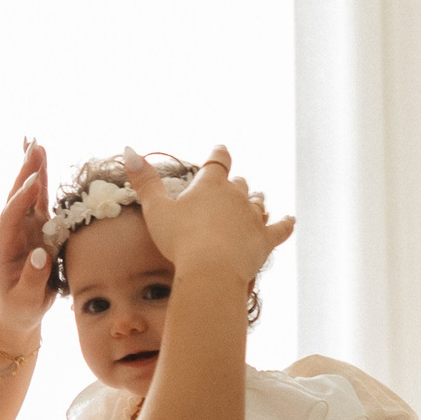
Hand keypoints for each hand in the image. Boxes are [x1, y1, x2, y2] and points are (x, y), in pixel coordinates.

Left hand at [0, 138, 52, 334]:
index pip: (10, 218)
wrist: (16, 313)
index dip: (22, 201)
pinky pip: (39, 200)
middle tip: (33, 146)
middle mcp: (11, 232)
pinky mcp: (36, 228)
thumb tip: (41, 255)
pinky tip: (41, 158)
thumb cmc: (20, 310)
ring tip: (36, 142)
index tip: (34, 183)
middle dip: (25, 172)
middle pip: (17, 197)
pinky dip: (41, 178)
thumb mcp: (26, 301)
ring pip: (29, 194)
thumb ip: (32, 280)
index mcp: (2, 247)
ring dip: (32, 168)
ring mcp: (24, 228)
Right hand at [126, 145, 292, 283]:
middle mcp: (236, 196)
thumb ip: (144, 181)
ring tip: (257, 199)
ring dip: (257, 201)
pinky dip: (286, 223)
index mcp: (211, 185)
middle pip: (240, 184)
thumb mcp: (156, 210)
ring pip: (259, 203)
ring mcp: (253, 218)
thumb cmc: (180, 240)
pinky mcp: (265, 240)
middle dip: (236, 184)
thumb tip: (130, 149)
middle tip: (234, 185)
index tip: (221, 150)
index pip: (218, 161)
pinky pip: (280, 228)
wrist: (211, 270)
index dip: (219, 155)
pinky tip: (291, 219)